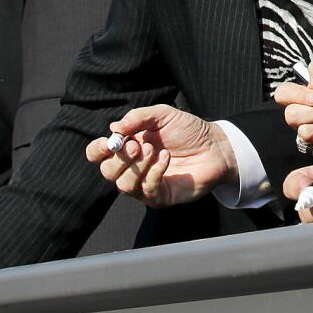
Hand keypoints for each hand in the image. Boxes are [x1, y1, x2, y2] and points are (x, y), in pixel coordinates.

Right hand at [84, 104, 236, 207]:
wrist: (215, 146)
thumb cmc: (188, 131)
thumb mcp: (163, 115)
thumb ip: (138, 117)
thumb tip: (114, 128)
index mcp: (127, 148)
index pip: (98, 155)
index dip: (97, 150)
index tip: (111, 141)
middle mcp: (132, 168)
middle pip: (107, 172)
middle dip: (120, 158)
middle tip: (139, 145)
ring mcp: (144, 185)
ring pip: (123, 185)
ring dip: (138, 166)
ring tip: (156, 150)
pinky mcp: (159, 197)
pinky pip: (146, 190)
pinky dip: (154, 172)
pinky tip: (166, 158)